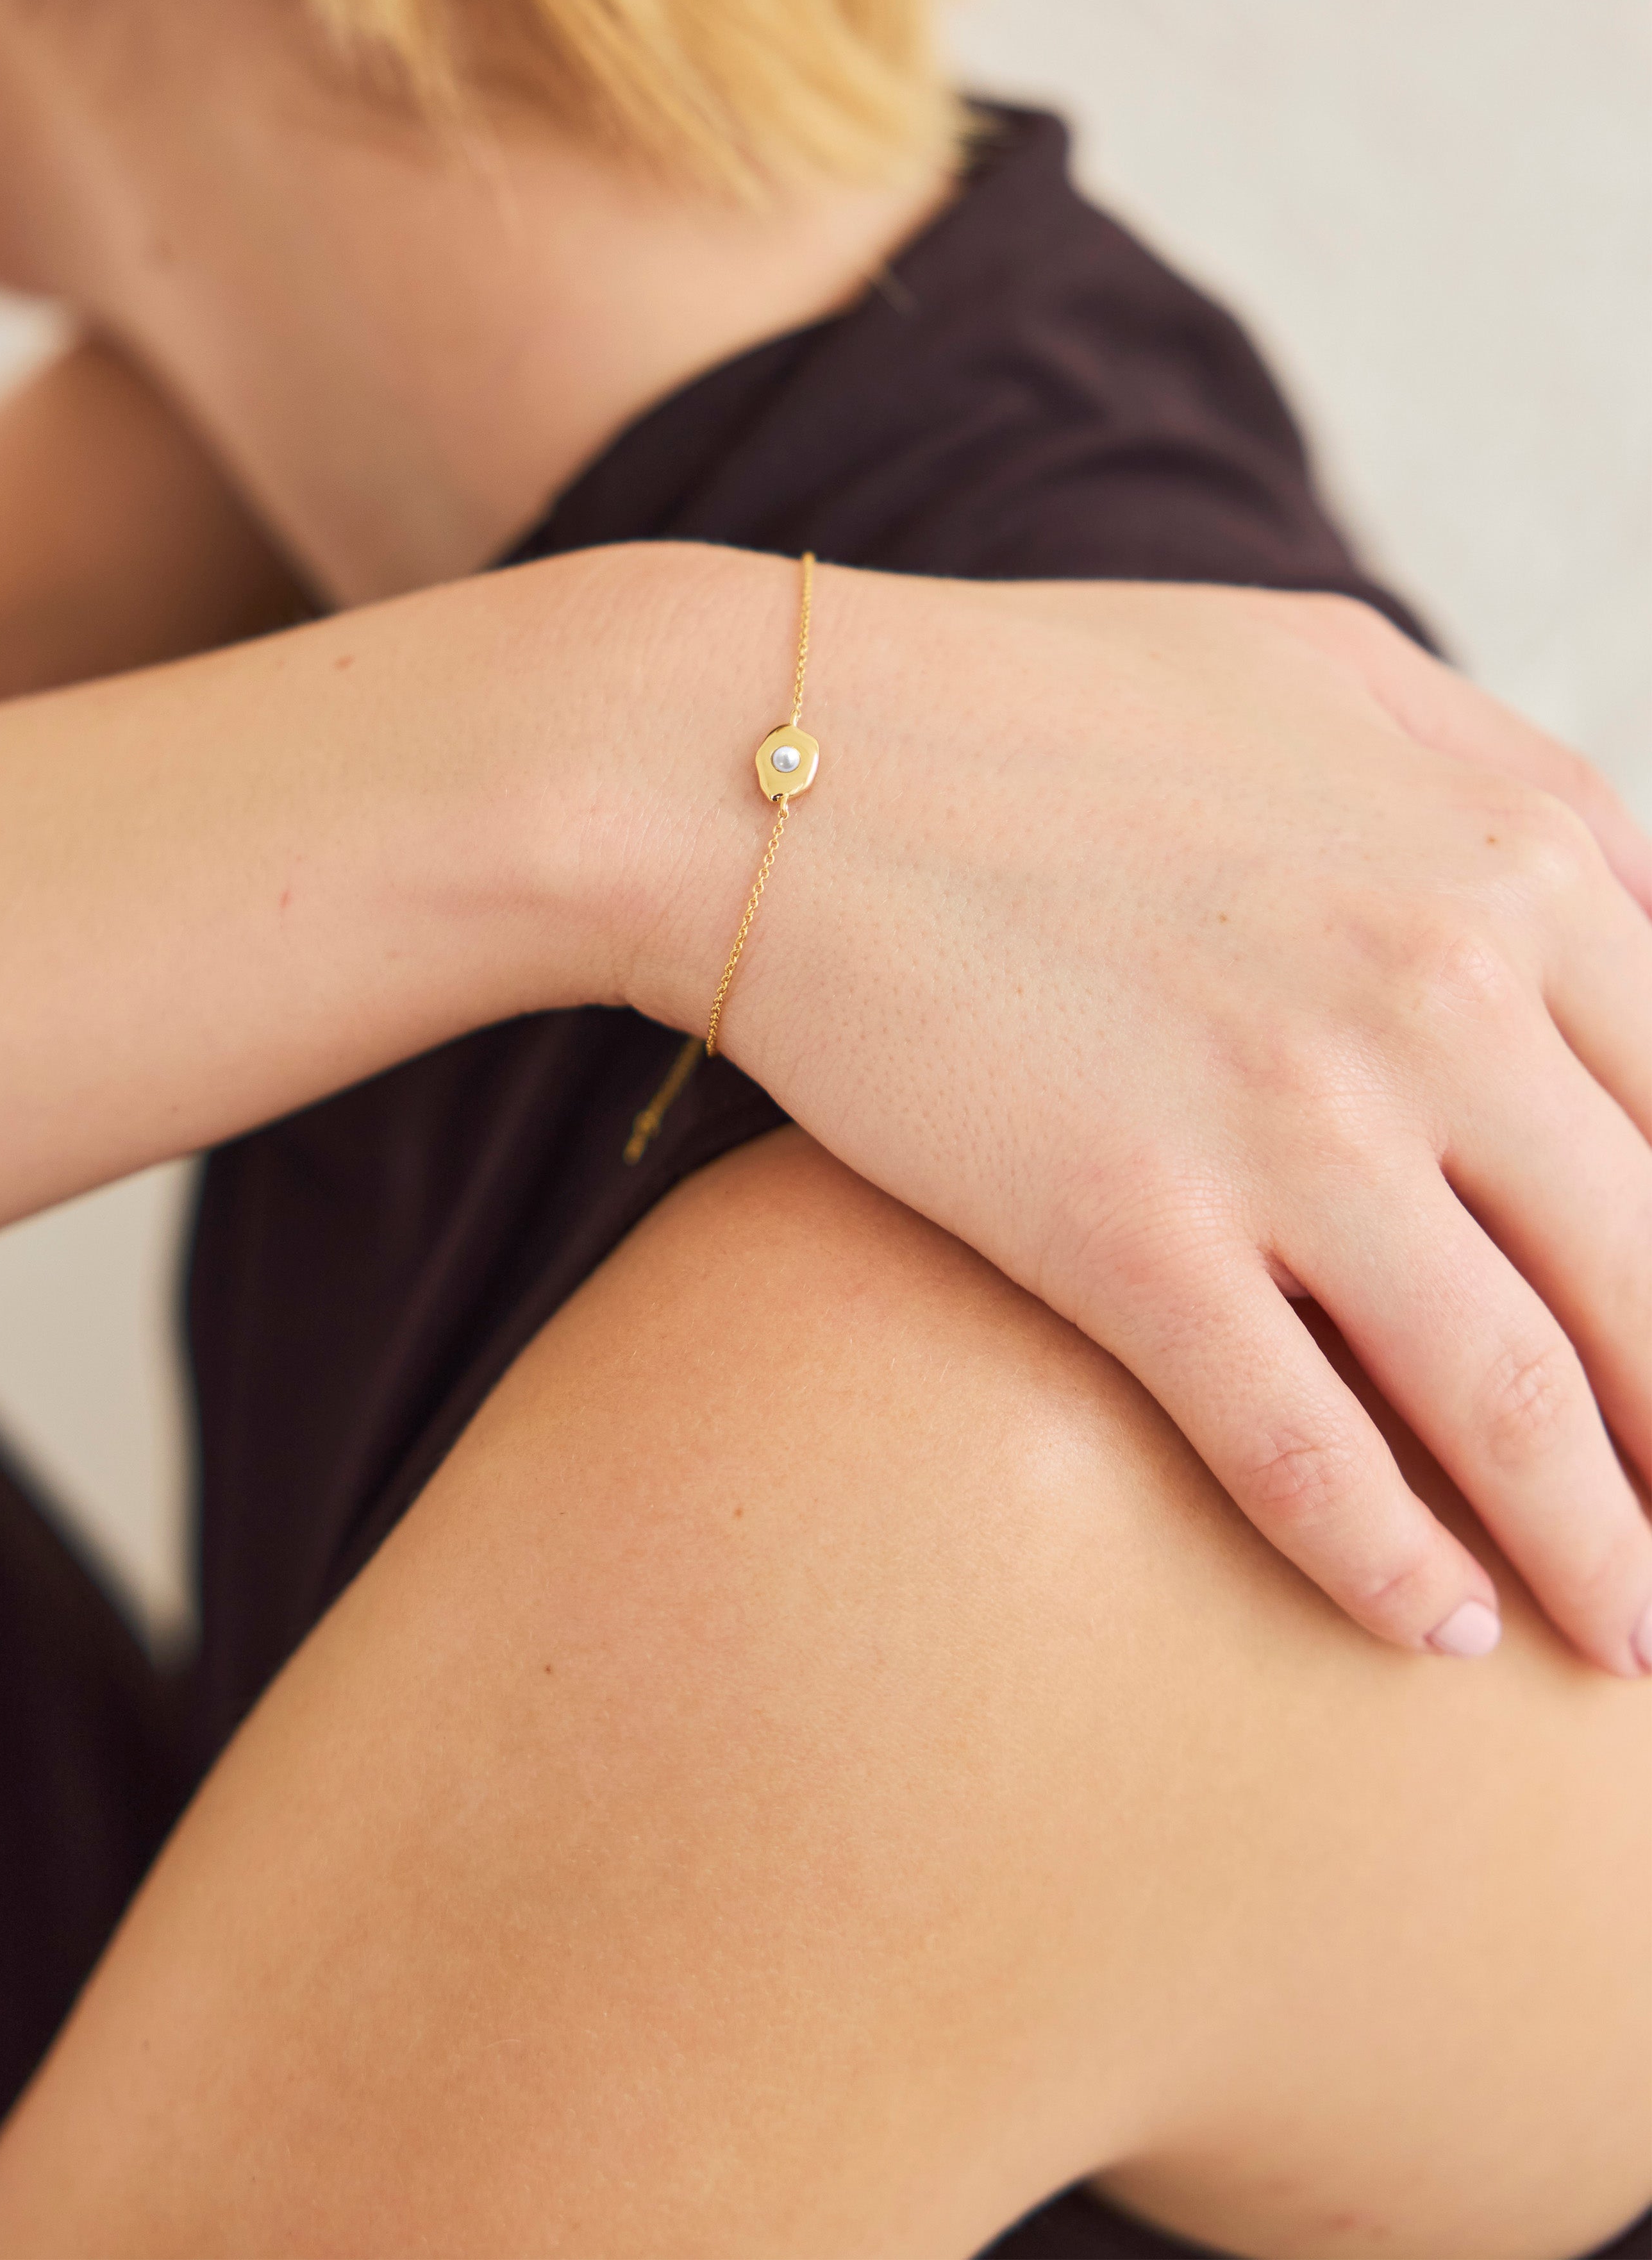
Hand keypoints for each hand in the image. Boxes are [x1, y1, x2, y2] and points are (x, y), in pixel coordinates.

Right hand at [635, 570, 1651, 1674]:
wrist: (756, 755)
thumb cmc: (1038, 702)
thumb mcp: (1329, 669)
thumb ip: (1518, 783)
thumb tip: (1643, 916)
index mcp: (1501, 860)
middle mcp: (1434, 992)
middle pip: (1651, 1275)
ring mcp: (1283, 1118)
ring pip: (1519, 1402)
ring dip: (1604, 1556)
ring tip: (1631, 1651)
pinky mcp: (1127, 1227)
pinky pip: (1306, 1454)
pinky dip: (1394, 1572)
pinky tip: (1435, 1631)